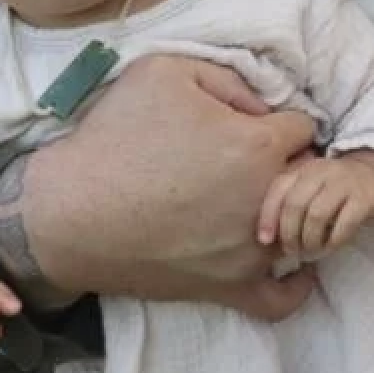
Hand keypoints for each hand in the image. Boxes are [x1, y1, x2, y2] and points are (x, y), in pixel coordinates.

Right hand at [16, 55, 321, 320]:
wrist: (64, 212)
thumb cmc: (111, 138)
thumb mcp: (165, 73)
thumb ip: (228, 78)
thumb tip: (262, 103)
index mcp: (256, 145)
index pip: (302, 127)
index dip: (279, 122)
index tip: (256, 127)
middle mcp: (265, 200)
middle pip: (309, 178)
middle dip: (290, 166)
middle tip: (255, 164)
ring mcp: (251, 250)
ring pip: (302, 229)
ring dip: (290, 214)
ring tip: (264, 204)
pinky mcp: (230, 287)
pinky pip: (284, 299)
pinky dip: (295, 284)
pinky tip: (293, 267)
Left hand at [257, 150, 373, 262]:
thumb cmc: (340, 190)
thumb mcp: (313, 189)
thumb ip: (292, 203)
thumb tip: (270, 236)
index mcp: (304, 169)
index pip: (278, 191)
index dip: (268, 218)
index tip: (265, 241)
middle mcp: (322, 172)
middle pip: (295, 205)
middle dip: (290, 234)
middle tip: (293, 251)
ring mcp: (345, 183)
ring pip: (317, 215)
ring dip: (311, 240)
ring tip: (312, 252)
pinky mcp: (366, 198)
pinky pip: (344, 224)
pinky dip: (334, 241)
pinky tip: (332, 247)